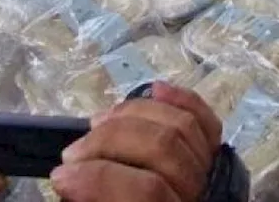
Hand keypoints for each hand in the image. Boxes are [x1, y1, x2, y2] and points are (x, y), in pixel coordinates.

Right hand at [51, 83, 220, 201]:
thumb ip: (98, 198)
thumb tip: (69, 178)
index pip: (145, 190)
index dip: (98, 179)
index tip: (60, 177)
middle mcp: (203, 190)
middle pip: (161, 147)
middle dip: (108, 142)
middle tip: (72, 153)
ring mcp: (214, 168)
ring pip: (180, 125)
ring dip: (133, 115)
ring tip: (98, 123)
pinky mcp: (218, 153)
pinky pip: (207, 119)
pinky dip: (182, 99)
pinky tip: (155, 88)